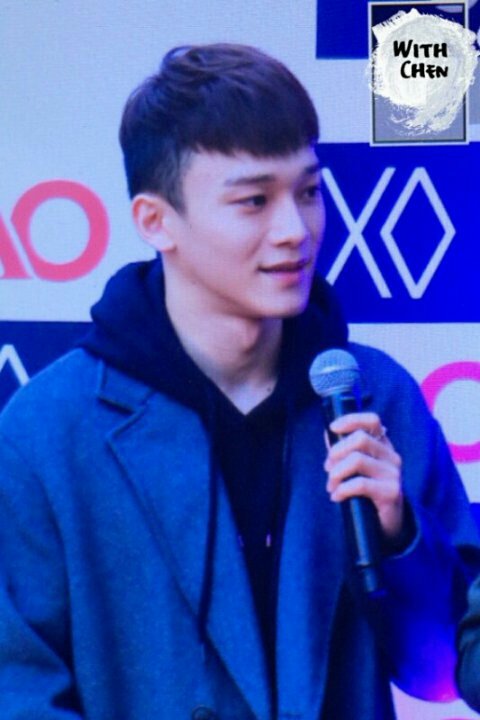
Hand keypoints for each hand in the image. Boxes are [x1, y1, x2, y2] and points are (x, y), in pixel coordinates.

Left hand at [324, 412, 403, 539]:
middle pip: (360, 438)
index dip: (351, 420)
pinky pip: (359, 484)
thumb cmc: (367, 493)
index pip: (372, 421)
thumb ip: (344, 451)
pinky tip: (336, 497)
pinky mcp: (391, 492)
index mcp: (383, 446)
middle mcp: (391, 456)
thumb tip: (327, 433)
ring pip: (357, 460)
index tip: (333, 427)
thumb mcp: (356, 469)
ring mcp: (393, 474)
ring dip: (336, 473)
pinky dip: (342, 489)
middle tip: (328, 468)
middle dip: (336, 451)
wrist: (387, 524)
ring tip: (331, 486)